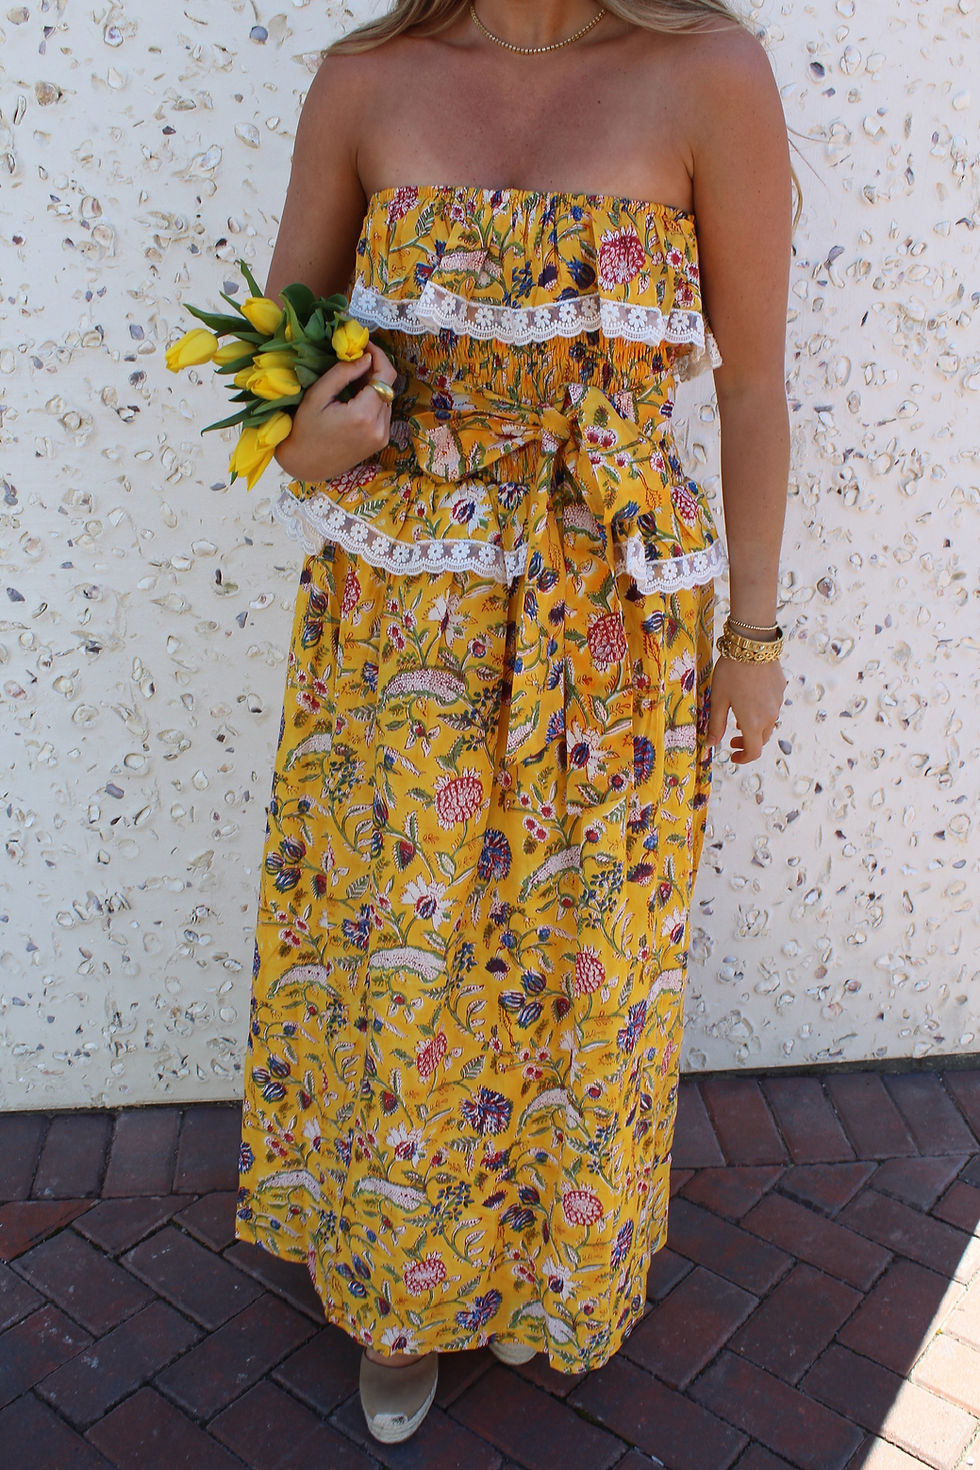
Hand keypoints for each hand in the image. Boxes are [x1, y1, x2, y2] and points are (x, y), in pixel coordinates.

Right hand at [274, 339, 398, 482]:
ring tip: (353, 380)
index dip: (379, 355)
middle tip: (355, 359)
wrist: (306, 464)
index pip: (385, 376)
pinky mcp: (380, 442)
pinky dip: (374, 401)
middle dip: (375, 369)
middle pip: (388, 387)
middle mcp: (379, 428)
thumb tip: (366, 358)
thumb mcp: (317, 395)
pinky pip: (383, 412)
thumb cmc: (305, 428)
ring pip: (387, 399)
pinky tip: (356, 398)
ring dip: (375, 385)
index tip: (365, 345)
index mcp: (363, 415)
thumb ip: (343, 373)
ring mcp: (382, 437)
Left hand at [706, 655, 786, 763]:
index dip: (743, 758)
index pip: (754, 752)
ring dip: (755, 728)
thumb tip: (710, 744)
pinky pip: (772, 708)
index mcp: (753, 723)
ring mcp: (777, 703)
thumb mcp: (718, 700)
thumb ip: (715, 724)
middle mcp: (769, 716)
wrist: (752, 645)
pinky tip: (749, 700)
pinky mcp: (781, 690)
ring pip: (768, 724)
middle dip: (748, 743)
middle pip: (762, 739)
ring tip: (739, 718)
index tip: (732, 755)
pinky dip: (761, 713)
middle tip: (732, 737)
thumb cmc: (731, 672)